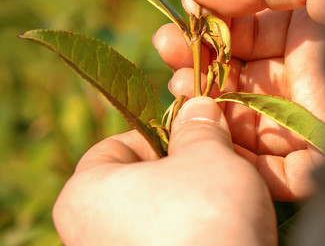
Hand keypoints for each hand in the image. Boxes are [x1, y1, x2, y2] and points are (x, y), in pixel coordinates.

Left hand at [53, 97, 276, 245]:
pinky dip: (188, 233)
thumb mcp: (209, 156)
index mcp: (85, 194)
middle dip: (179, 171)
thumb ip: (198, 127)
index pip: (116, 145)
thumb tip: (197, 108)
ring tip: (224, 201)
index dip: (161, 134)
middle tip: (215, 166)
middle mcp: (86, 235)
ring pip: (153, 216)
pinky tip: (218, 232)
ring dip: (187, 203)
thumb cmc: (207, 216)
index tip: (193, 138)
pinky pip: (164, 242)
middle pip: (135, 183)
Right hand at [153, 0, 324, 200]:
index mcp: (309, 35)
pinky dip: (233, 154)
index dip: (210, 29)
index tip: (177, 26)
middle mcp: (307, 78)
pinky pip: (267, 167)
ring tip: (181, 90)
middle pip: (241, 78)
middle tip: (169, 58)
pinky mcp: (317, 166)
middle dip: (201, 67)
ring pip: (246, 122)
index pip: (248, 33)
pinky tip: (206, 133)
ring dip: (209, 109)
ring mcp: (310, 123)